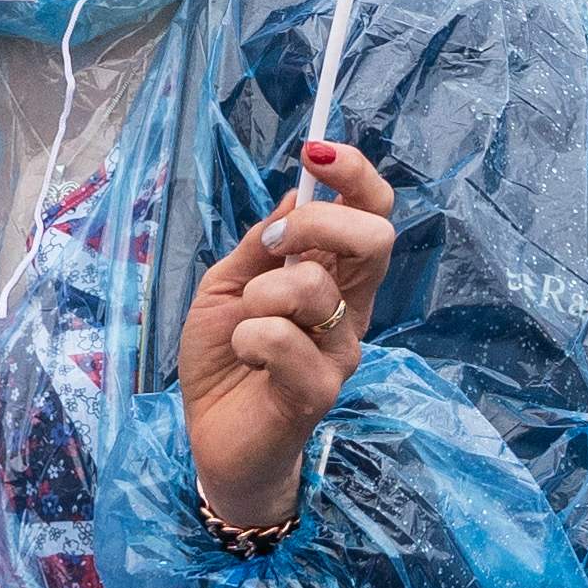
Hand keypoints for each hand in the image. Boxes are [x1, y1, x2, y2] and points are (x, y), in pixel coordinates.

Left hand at [173, 139, 395, 530]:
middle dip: (317, 224)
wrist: (213, 437)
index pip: (372, 214)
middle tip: (273, 245)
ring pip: (315, 287)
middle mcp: (349, 310)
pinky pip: (284, 339)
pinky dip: (250, 337)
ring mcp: (340, 351)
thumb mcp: (228, 285)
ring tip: (246, 324)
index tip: (317, 150)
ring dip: (263, 293)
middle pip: (374, 238)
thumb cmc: (225, 359)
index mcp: (332, 278)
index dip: (355, 175)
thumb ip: (262, 244)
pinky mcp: (318, 390)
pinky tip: (246, 356)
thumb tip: (296, 194)